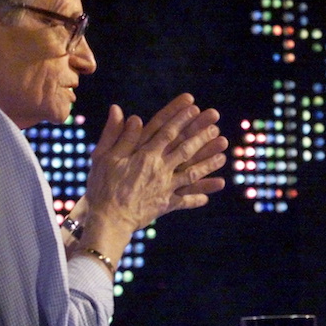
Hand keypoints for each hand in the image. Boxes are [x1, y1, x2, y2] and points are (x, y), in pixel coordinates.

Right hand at [78, 95, 226, 264]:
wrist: (107, 220)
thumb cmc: (102, 187)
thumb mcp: (103, 157)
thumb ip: (116, 134)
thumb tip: (121, 110)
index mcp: (144, 155)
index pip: (166, 131)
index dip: (180, 118)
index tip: (194, 106)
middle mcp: (158, 169)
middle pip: (184, 149)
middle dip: (201, 136)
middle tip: (216, 125)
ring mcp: (165, 187)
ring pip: (191, 172)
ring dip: (208, 163)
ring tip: (223, 154)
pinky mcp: (165, 205)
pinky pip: (185, 200)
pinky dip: (198, 196)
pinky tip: (212, 191)